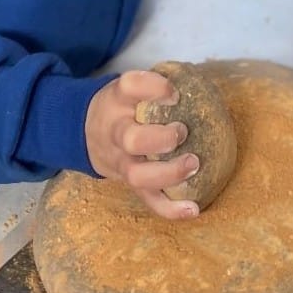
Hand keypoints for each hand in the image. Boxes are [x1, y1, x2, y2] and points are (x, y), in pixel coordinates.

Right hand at [84, 70, 199, 219]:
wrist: (87, 133)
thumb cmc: (123, 106)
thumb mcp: (131, 88)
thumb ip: (158, 85)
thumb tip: (205, 83)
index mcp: (118, 99)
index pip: (130, 86)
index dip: (153, 88)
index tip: (174, 93)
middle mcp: (116, 131)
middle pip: (132, 139)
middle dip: (161, 139)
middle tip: (183, 132)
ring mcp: (121, 161)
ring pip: (138, 176)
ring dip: (169, 174)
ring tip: (193, 164)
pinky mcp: (129, 183)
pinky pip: (147, 200)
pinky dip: (170, 209)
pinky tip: (192, 209)